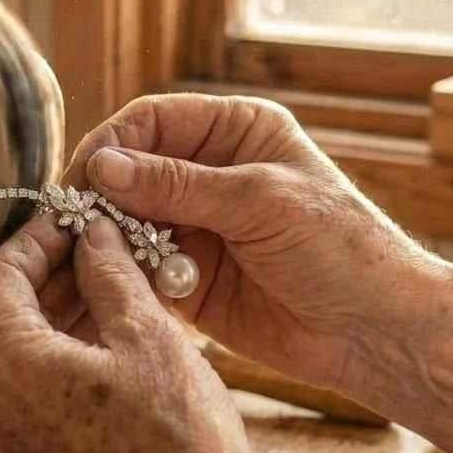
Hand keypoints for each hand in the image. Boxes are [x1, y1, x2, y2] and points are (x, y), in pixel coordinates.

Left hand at [0, 212, 275, 452]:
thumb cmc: (181, 447)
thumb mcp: (148, 336)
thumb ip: (109, 272)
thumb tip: (93, 234)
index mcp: (6, 368)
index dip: (36, 238)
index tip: (71, 218)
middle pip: (8, 318)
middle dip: (54, 276)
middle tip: (101, 247)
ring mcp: (7, 450)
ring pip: (24, 359)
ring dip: (63, 318)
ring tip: (116, 290)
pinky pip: (35, 399)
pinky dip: (65, 363)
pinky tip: (112, 344)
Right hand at [65, 93, 431, 394]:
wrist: (374, 331)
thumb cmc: (340, 249)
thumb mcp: (259, 201)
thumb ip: (177, 185)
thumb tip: (102, 167)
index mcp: (236, 132)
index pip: (153, 121)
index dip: (113, 144)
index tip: (84, 176)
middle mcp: (210, 173)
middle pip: (131, 170)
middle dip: (104, 194)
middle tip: (79, 222)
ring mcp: (196, 225)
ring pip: (126, 220)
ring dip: (112, 237)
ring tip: (103, 257)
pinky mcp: (187, 276)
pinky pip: (137, 266)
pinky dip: (124, 274)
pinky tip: (123, 285)